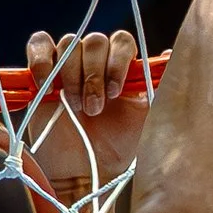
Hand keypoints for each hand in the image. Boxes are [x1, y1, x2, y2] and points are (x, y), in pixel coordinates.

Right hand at [25, 30, 148, 190]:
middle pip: (94, 41)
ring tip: (75, 107)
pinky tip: (49, 88)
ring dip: (72, 76)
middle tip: (94, 109)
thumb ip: (158, 86)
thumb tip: (173, 53)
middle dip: (94, 75)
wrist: (85, 171)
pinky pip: (39, 45)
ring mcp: (68, 65)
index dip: (117, 61)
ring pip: (68, 44)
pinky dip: (42, 61)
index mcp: (121, 67)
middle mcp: (96, 62)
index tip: (115, 92)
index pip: (121, 41)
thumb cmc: (117, 147)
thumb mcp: (146, 117)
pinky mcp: (41, 74)